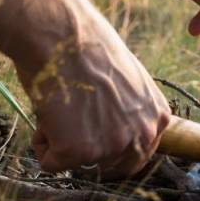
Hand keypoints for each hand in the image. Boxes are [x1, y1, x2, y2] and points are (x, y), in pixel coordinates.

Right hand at [15, 0, 170, 178]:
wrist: (63, 34)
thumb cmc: (88, 49)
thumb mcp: (127, 82)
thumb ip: (129, 110)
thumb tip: (111, 129)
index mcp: (158, 116)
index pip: (137, 154)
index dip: (108, 146)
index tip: (91, 134)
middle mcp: (143, 135)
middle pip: (108, 166)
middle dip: (86, 150)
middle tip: (70, 120)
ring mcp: (113, 146)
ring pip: (77, 163)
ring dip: (61, 141)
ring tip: (61, 104)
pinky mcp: (80, 153)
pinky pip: (51, 163)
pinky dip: (41, 144)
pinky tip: (46, 113)